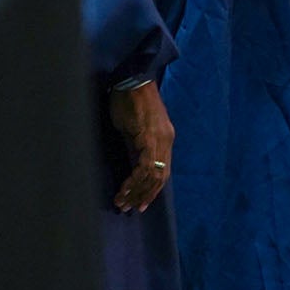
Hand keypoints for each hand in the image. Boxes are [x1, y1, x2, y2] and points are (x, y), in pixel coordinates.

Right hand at [108, 80, 173, 211]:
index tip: (141, 204)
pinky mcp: (149, 138)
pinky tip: (124, 190)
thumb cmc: (130, 100)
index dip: (153, 190)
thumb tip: (132, 162)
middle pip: (160, 177)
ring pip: (153, 175)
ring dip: (137, 192)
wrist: (132, 80)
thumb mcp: (136, 127)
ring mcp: (160, 139)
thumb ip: (138, 144)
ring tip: (123, 203)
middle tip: (131, 208)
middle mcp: (166, 141)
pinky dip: (134, 181)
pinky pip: (144, 166)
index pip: (163, 171)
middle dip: (144, 195)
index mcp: (165, 138)